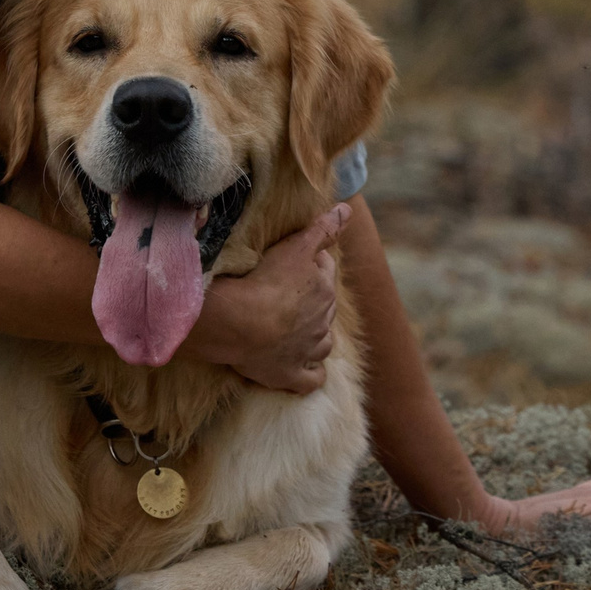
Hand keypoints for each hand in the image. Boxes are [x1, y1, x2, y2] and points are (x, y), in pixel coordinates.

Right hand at [185, 203, 346, 393]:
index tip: (293, 260)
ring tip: (295, 329)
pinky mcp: (291, 375)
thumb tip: (348, 210)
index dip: (312, 263)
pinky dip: (311, 374)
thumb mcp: (296, 247)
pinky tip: (303, 368)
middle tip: (285, 292)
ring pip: (323, 343)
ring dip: (315, 336)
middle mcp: (322, 322)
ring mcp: (308, 351)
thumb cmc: (266, 281)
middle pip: (324, 306)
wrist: (242, 324)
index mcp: (323, 290)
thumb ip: (323, 229)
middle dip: (312, 299)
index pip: (324, 271)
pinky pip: (311, 379)